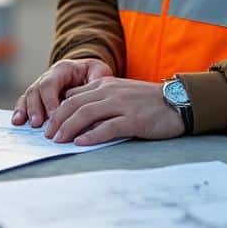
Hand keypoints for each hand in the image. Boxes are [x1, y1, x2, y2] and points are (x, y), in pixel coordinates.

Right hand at [11, 58, 111, 127]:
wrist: (89, 72)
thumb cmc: (95, 75)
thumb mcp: (100, 74)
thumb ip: (96, 83)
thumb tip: (92, 99)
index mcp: (63, 68)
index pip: (50, 83)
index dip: (49, 99)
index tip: (54, 115)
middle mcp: (48, 76)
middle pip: (36, 89)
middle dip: (36, 107)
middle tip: (39, 123)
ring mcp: (41, 86)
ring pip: (29, 96)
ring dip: (26, 111)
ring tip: (28, 124)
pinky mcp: (38, 97)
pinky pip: (25, 102)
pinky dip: (20, 111)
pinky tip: (18, 122)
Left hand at [42, 77, 184, 145]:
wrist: (178, 101)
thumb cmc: (148, 101)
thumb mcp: (120, 93)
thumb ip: (99, 98)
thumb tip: (75, 110)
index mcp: (105, 84)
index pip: (72, 95)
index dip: (56, 110)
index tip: (47, 124)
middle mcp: (110, 92)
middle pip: (74, 104)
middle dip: (56, 120)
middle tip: (47, 135)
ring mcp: (122, 105)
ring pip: (86, 113)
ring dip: (68, 127)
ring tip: (58, 140)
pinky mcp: (134, 119)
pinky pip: (107, 127)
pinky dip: (91, 135)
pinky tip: (80, 143)